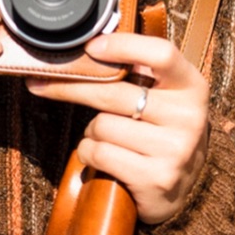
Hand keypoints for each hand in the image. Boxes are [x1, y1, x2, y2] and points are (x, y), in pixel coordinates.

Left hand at [26, 34, 210, 224]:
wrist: (184, 188)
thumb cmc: (162, 131)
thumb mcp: (166, 98)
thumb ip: (142, 74)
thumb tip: (90, 48)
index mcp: (192, 86)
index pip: (161, 54)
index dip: (124, 46)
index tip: (91, 47)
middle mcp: (188, 116)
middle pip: (115, 93)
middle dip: (73, 88)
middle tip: (43, 83)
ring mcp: (175, 149)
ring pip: (102, 125)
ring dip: (91, 131)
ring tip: (106, 138)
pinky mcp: (156, 178)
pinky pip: (100, 153)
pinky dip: (90, 153)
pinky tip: (101, 156)